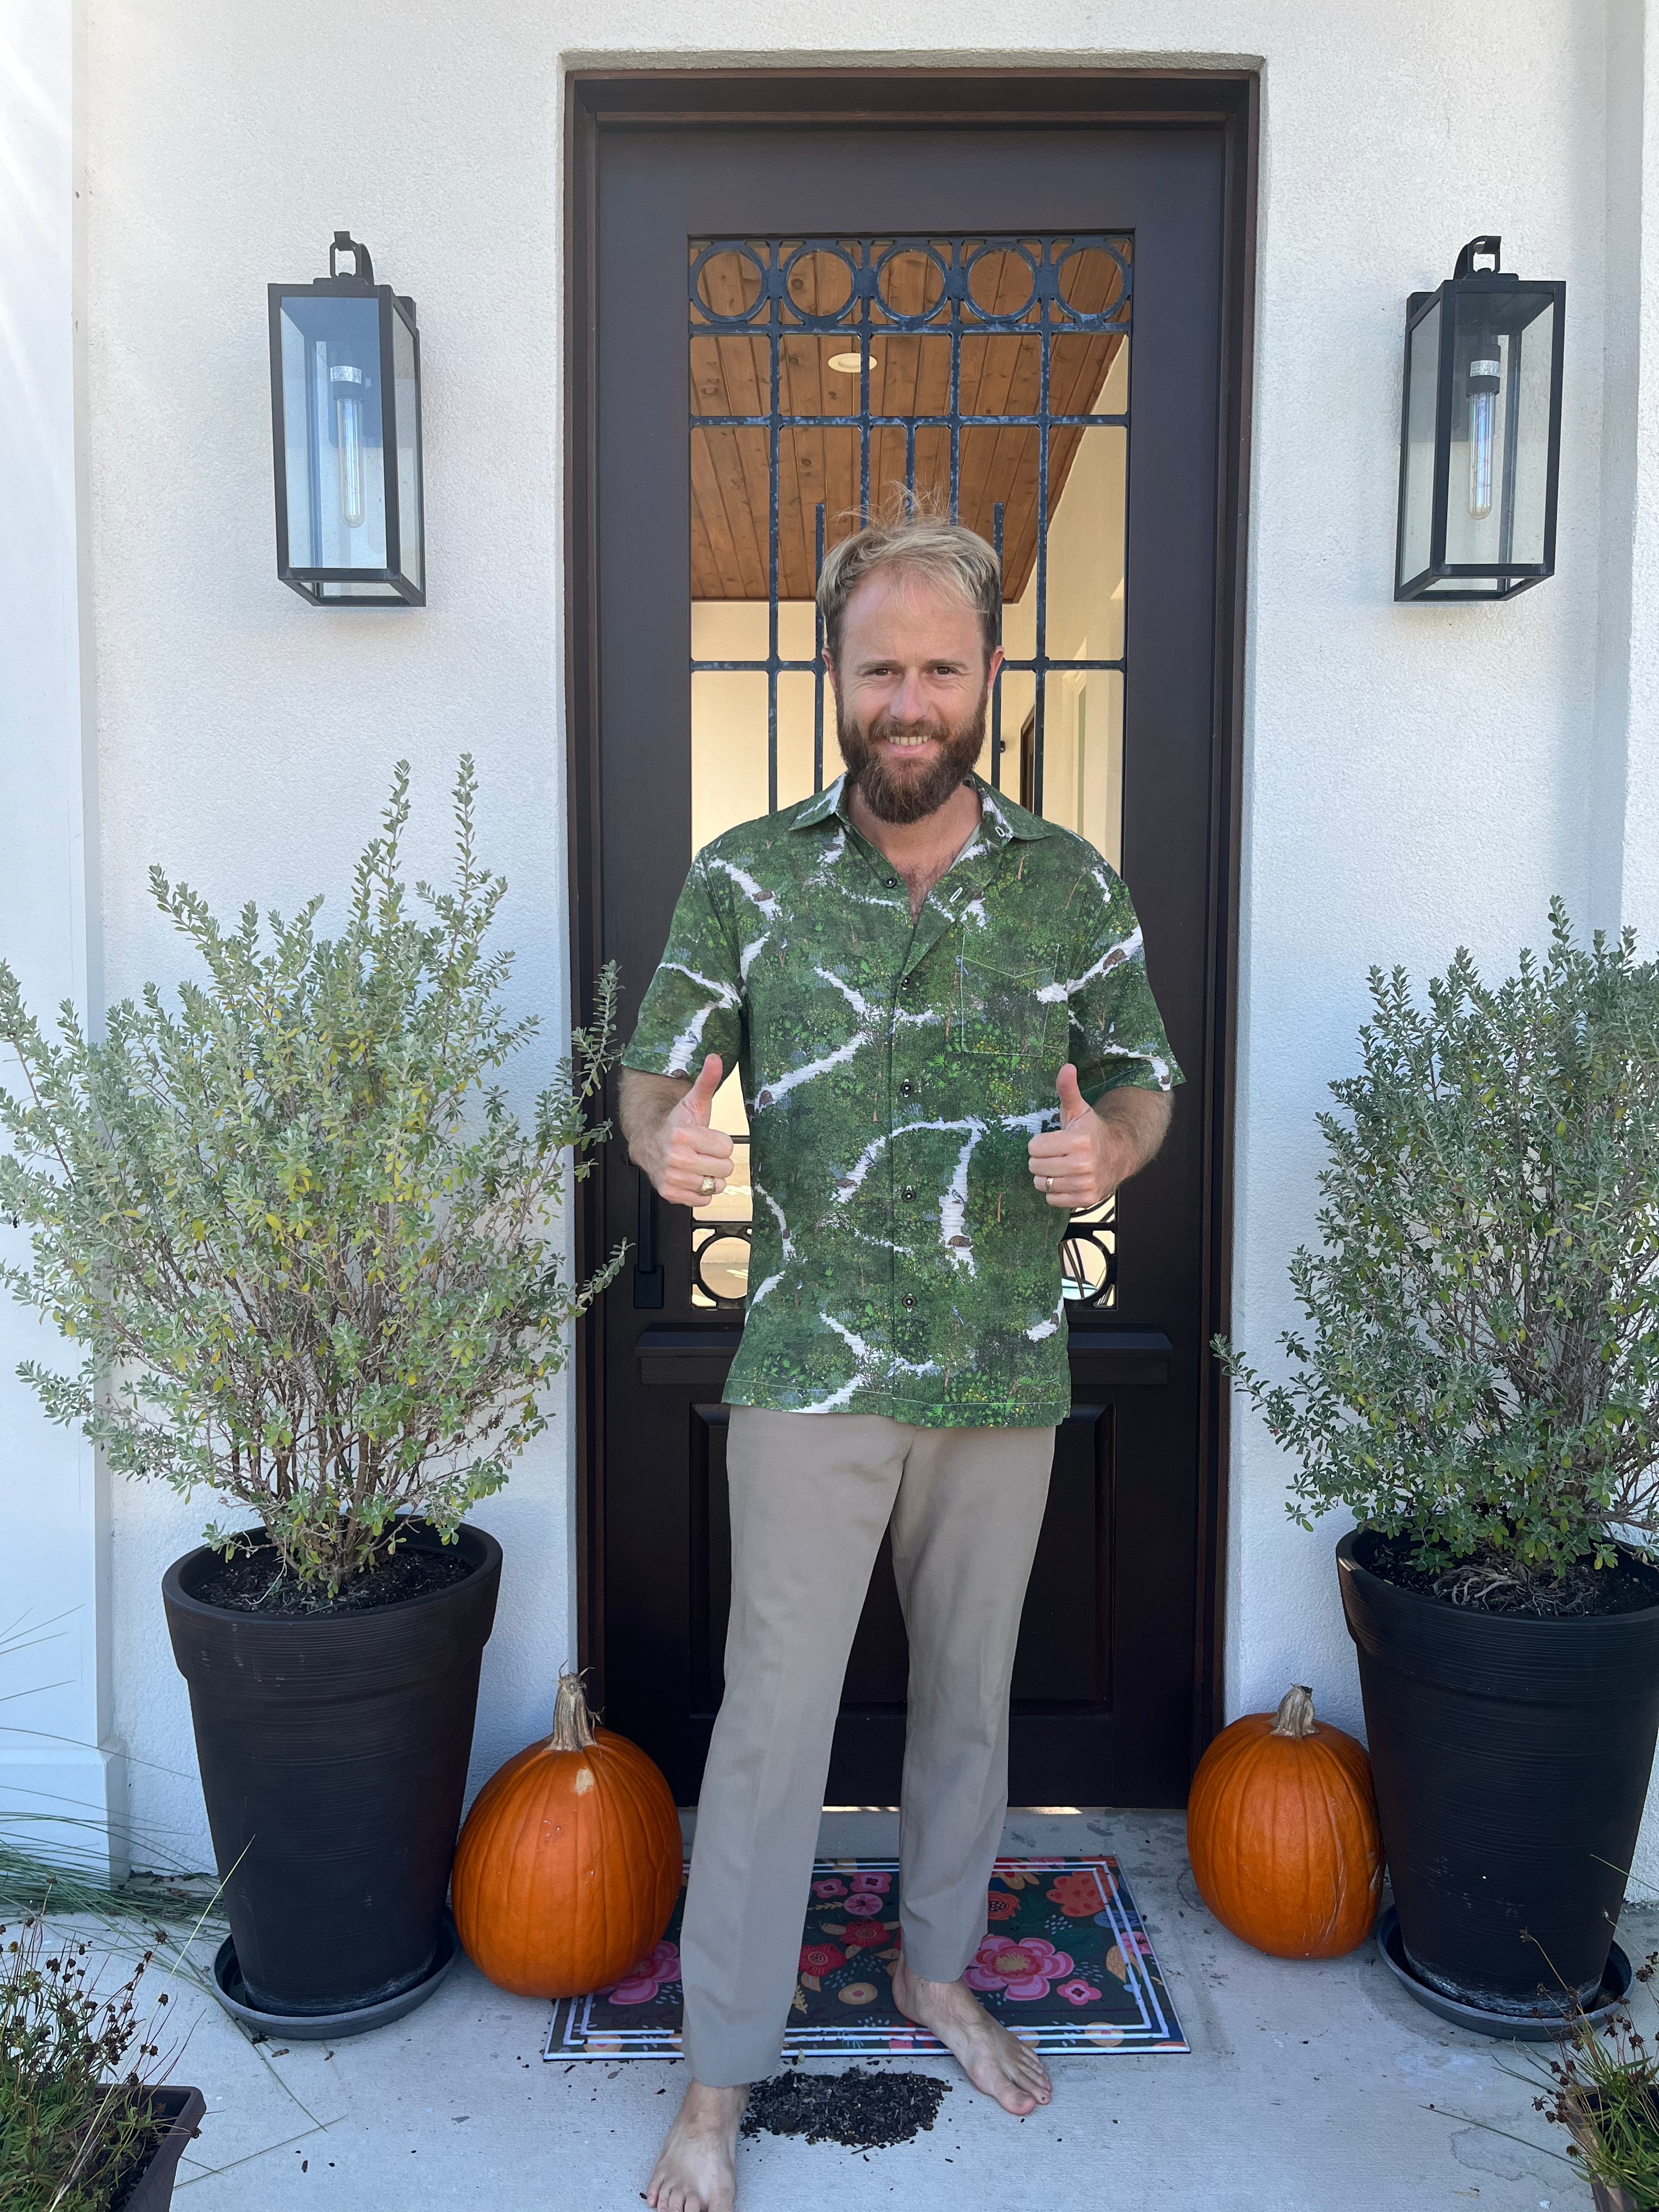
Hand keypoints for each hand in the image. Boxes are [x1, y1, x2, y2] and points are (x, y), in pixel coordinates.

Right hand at [635, 1055, 735, 1208]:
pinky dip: (700, 1191)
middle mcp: (676, 1159)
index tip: (706, 1138)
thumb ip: (707, 1081)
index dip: (720, 1142)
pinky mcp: (670, 1193)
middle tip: (702, 1151)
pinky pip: (703, 1200)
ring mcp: (672, 1178)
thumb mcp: (693, 1101)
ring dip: (710, 1176)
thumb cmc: (676, 1123)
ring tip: (696, 1163)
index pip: (727, 1148)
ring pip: (716, 1185)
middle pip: (725, 1168)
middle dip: (717, 1160)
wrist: (647, 1141)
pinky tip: (690, 1176)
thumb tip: (715, 1058)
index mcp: (683, 1135)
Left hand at [1027, 1064, 1122, 1211]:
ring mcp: (1085, 1184)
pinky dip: (1055, 1192)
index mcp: (1078, 1141)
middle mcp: (1083, 1165)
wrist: (1120, 1154)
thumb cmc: (1092, 1131)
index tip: (1053, 1140)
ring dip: (1047, 1177)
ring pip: (1042, 1184)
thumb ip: (1068, 1090)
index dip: (1040, 1143)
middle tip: (1056, 1155)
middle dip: (1041, 1160)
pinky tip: (1067, 1180)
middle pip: (1035, 1167)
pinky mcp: (1086, 1199)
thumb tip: (1066, 1067)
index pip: (1034, 1147)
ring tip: (1061, 1167)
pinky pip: (1052, 1200)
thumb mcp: (1079, 1110)